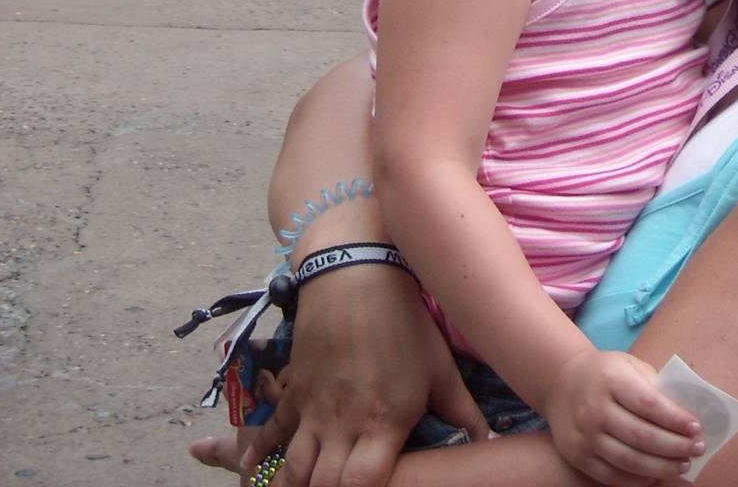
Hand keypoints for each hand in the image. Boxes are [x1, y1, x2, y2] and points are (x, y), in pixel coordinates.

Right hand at [192, 267, 488, 486]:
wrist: (355, 271)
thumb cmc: (404, 319)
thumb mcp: (439, 364)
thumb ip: (461, 409)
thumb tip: (487, 438)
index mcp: (383, 423)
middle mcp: (342, 425)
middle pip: (323, 485)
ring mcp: (313, 410)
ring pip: (294, 469)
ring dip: (297, 485)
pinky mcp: (295, 391)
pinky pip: (270, 431)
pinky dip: (258, 453)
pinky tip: (251, 470)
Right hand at [544, 347, 703, 485]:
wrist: (561, 382)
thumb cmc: (606, 373)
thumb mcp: (628, 365)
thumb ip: (653, 386)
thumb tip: (685, 413)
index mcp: (611, 379)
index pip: (649, 404)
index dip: (675, 419)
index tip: (696, 427)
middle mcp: (595, 408)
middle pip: (642, 436)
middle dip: (675, 446)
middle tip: (697, 449)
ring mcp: (585, 436)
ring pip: (629, 460)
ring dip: (662, 467)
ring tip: (683, 465)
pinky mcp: (578, 457)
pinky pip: (612, 476)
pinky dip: (638, 480)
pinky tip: (657, 475)